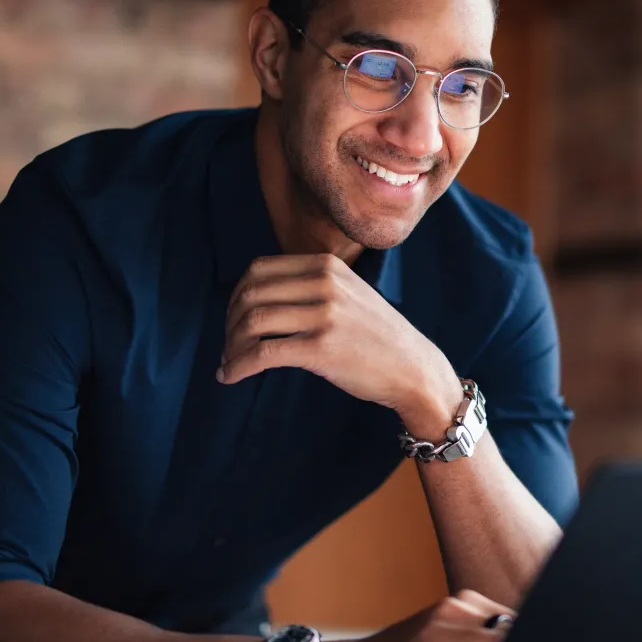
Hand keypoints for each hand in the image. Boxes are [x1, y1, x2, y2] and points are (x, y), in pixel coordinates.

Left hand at [218, 254, 461, 435]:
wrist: (413, 368)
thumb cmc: (377, 336)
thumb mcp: (349, 293)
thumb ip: (311, 286)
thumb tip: (256, 297)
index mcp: (327, 265)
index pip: (259, 269)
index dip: (236, 295)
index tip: (233, 319)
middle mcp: (325, 283)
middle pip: (251, 293)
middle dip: (230, 321)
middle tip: (228, 344)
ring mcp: (324, 315)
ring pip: (253, 322)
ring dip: (231, 345)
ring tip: (228, 362)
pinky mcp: (321, 348)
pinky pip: (263, 353)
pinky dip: (238, 366)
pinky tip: (229, 376)